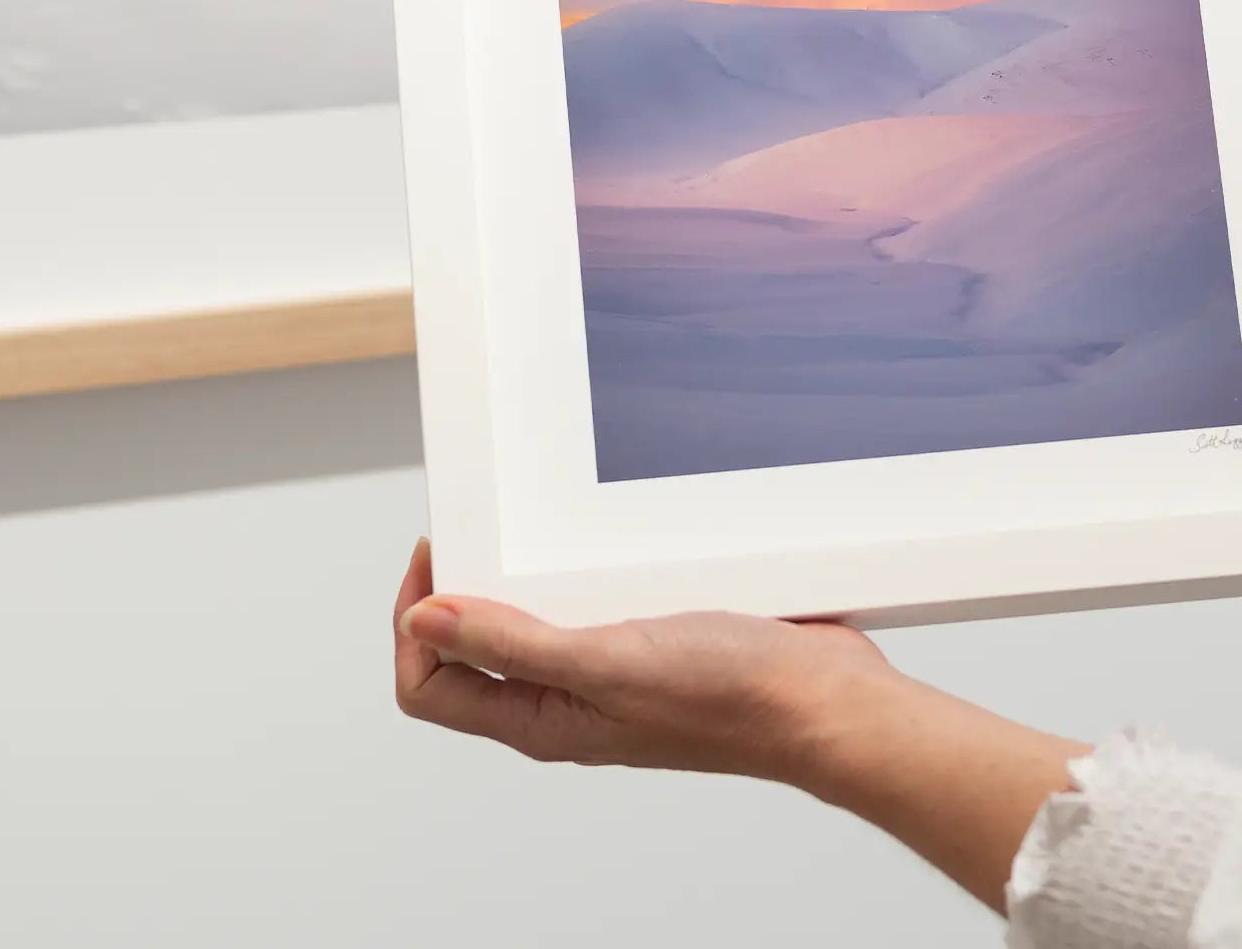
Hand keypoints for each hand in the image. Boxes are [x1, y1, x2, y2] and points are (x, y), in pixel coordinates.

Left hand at [392, 541, 1084, 908]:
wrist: (827, 701)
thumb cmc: (729, 699)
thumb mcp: (607, 662)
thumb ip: (512, 643)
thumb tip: (423, 620)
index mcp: (539, 720)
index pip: (429, 684)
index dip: (414, 618)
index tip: (441, 551)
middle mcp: (567, 699)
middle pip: (476, 645)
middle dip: (467, 581)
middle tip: (484, 521)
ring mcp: (613, 669)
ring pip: (538, 615)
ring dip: (530, 567)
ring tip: (542, 523)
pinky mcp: (657, 637)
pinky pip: (597, 598)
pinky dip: (587, 564)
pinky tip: (607, 533)